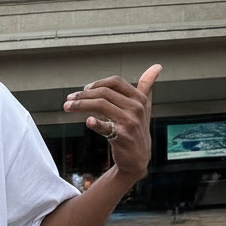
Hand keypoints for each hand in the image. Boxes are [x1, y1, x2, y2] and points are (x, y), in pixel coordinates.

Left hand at [63, 64, 161, 181]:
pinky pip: (106, 127)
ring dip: (81, 105)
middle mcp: (136, 108)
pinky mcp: (122, 137)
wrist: (137, 158)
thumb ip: (147, 86)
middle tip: (68, 99)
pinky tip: (88, 121)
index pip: (115, 82)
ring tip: (67, 107)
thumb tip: (157, 66)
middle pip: (104, 93)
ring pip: (101, 106)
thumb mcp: (145, 107)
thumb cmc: (137, 129)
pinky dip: (97, 123)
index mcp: (139, 98)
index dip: (97, 83)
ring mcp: (130, 122)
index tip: (84, 89)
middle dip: (83, 95)